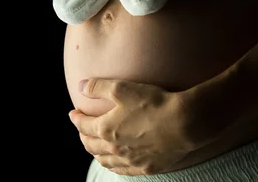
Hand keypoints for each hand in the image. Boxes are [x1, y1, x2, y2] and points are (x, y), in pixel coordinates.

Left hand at [68, 78, 201, 174]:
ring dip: (95, 153)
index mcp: (106, 129)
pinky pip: (123, 170)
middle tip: (81, 129)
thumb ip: (97, 87)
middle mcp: (115, 148)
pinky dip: (113, 166)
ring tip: (94, 147)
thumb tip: (80, 86)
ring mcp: (131, 160)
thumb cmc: (153, 103)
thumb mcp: (121, 88)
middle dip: (83, 136)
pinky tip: (115, 162)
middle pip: (91, 145)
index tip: (74, 113)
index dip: (76, 118)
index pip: (83, 126)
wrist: (184, 122)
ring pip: (105, 160)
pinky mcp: (147, 167)